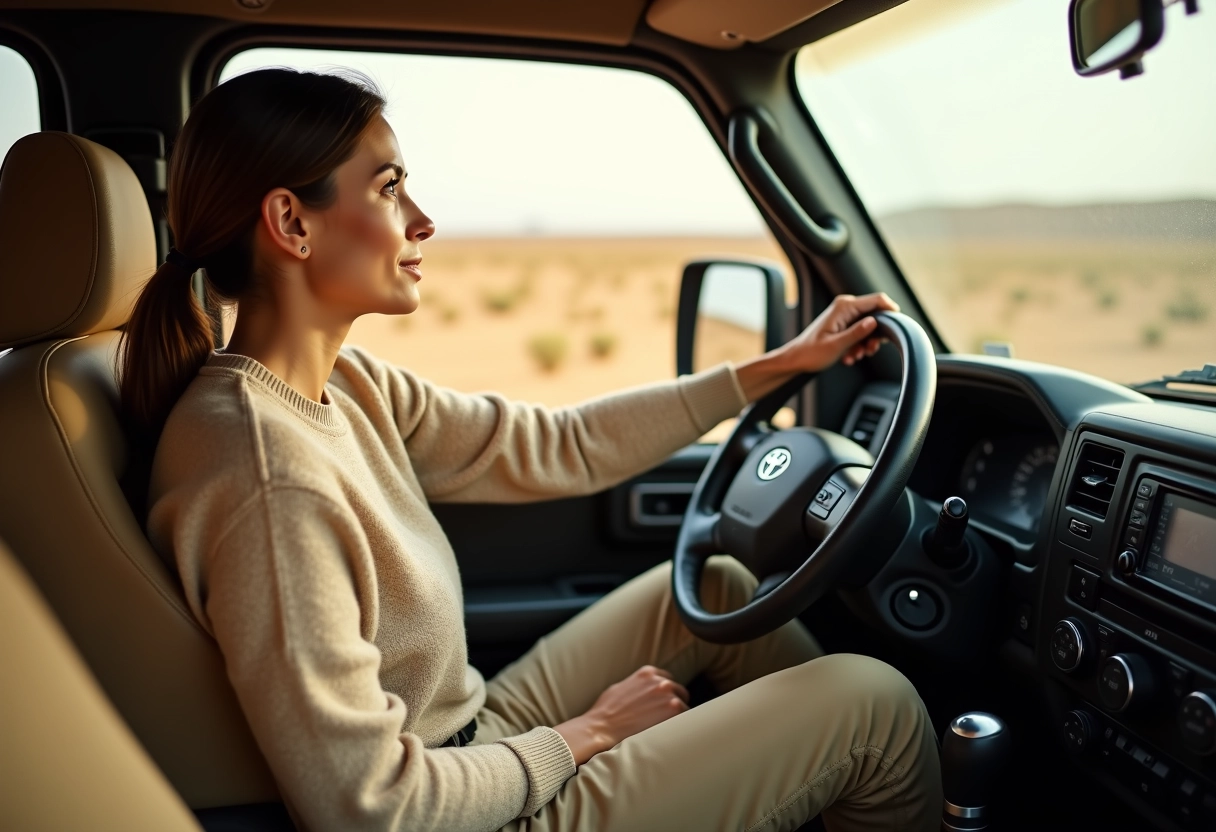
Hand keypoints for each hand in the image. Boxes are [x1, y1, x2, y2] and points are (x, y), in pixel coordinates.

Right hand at [553, 665, 688, 765]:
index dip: (667, 693)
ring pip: (684, 705)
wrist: (602, 727)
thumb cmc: (606, 711)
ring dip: (679, 716)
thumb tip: (644, 691)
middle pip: (679, 691)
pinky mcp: (673, 711)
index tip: (665, 704)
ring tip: (669, 729)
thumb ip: (638, 685)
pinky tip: (672, 734)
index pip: (668, 679)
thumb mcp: (620, 687)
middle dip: (675, 703)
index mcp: (647, 673)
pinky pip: (687, 718)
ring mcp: (668, 695)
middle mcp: (660, 681)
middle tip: (667, 719)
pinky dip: (681, 726)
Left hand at [734, 292, 900, 401]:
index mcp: (844, 306)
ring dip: (865, 344)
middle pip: (876, 315)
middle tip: (869, 351)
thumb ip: (857, 333)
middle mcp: (846, 307)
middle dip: (875, 336)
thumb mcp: (837, 345)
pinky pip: (860, 333)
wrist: (797, 359)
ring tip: (854, 356)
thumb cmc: (812, 353)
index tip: (897, 327)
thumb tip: (875, 322)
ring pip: (869, 327)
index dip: (891, 311)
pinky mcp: (844, 324)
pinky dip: (858, 346)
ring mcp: (845, 315)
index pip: (877, 300)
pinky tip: (848, 357)